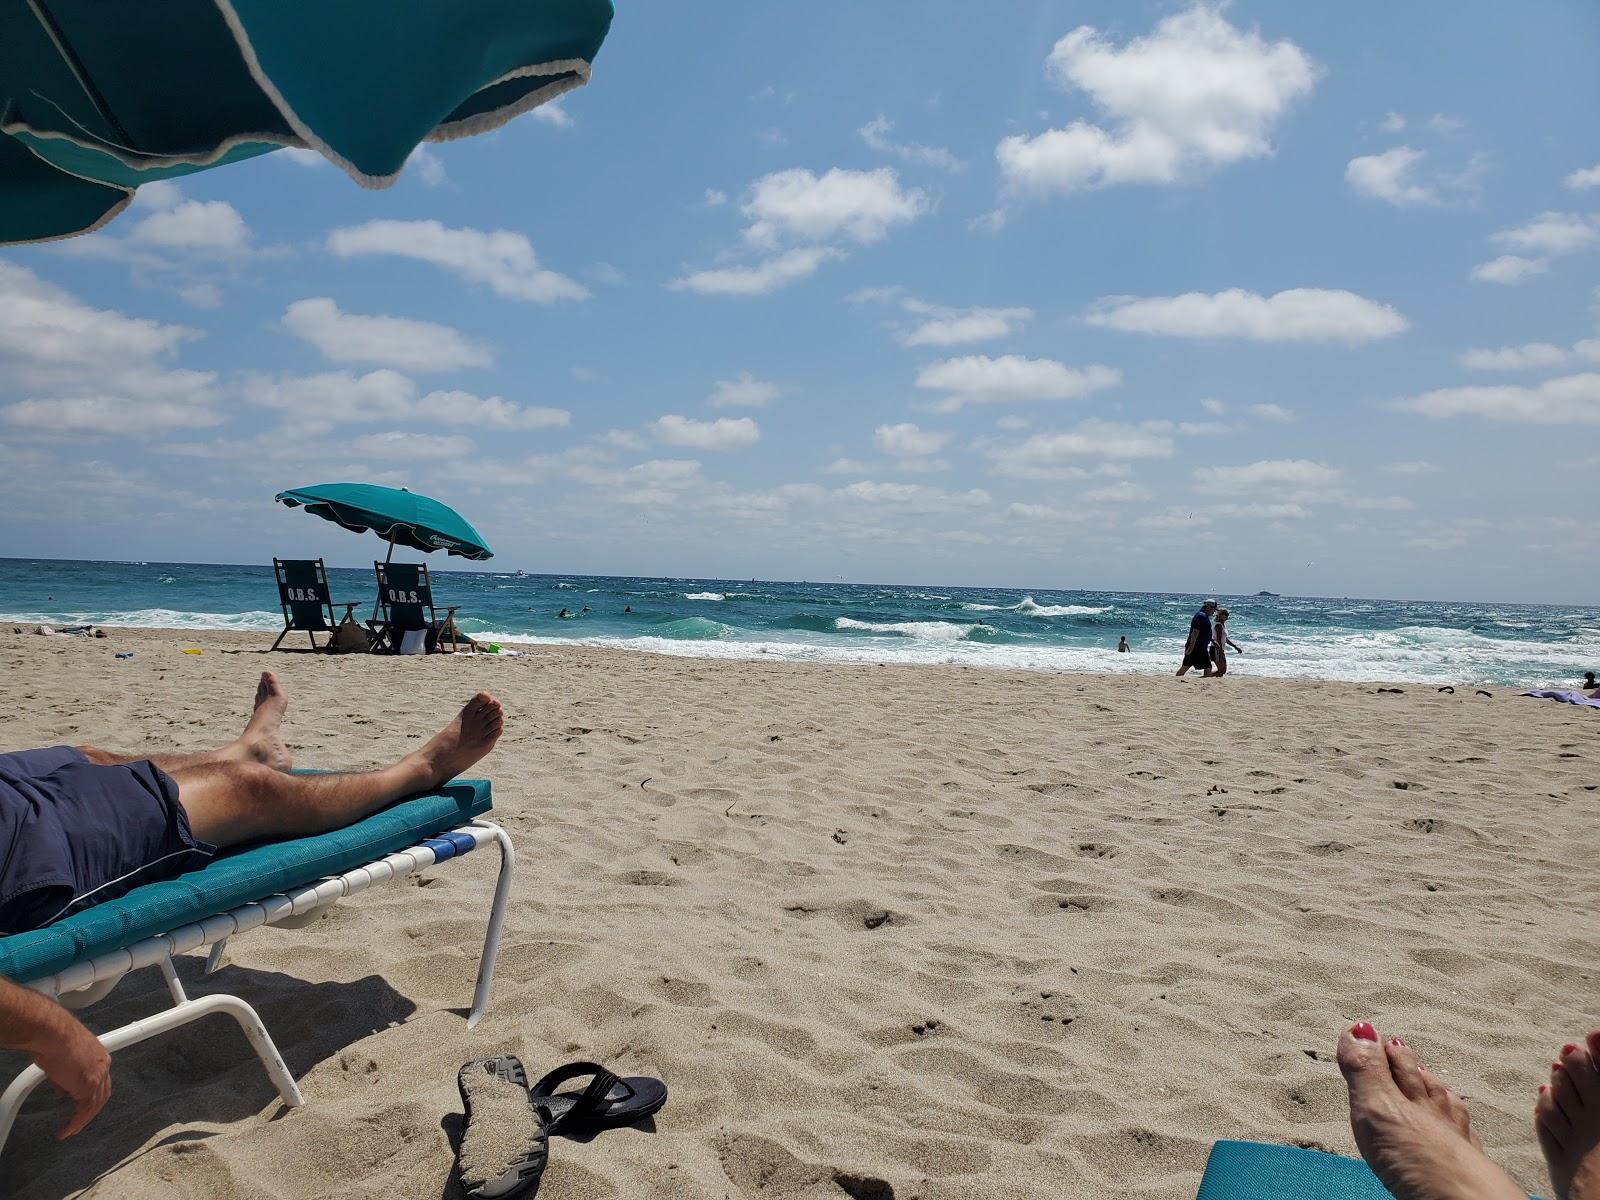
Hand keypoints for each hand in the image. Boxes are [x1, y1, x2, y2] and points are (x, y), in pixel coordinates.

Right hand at [31, 1018, 110, 1138]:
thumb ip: (67, 1078)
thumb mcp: (63, 1061)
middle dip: (91, 1111)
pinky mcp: (89, 1086)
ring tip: (71, 1131)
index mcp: (100, 1058)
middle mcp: (104, 1067)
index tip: (83, 1106)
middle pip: (101, 1095)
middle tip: (79, 1123)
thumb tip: (64, 1091)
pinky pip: (84, 1110)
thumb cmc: (54, 1041)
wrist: (54, 1035)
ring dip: (82, 1120)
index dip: (92, 1095)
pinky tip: (67, 1130)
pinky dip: (76, 1122)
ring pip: (94, 1105)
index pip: (100, 1081)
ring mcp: (98, 1077)